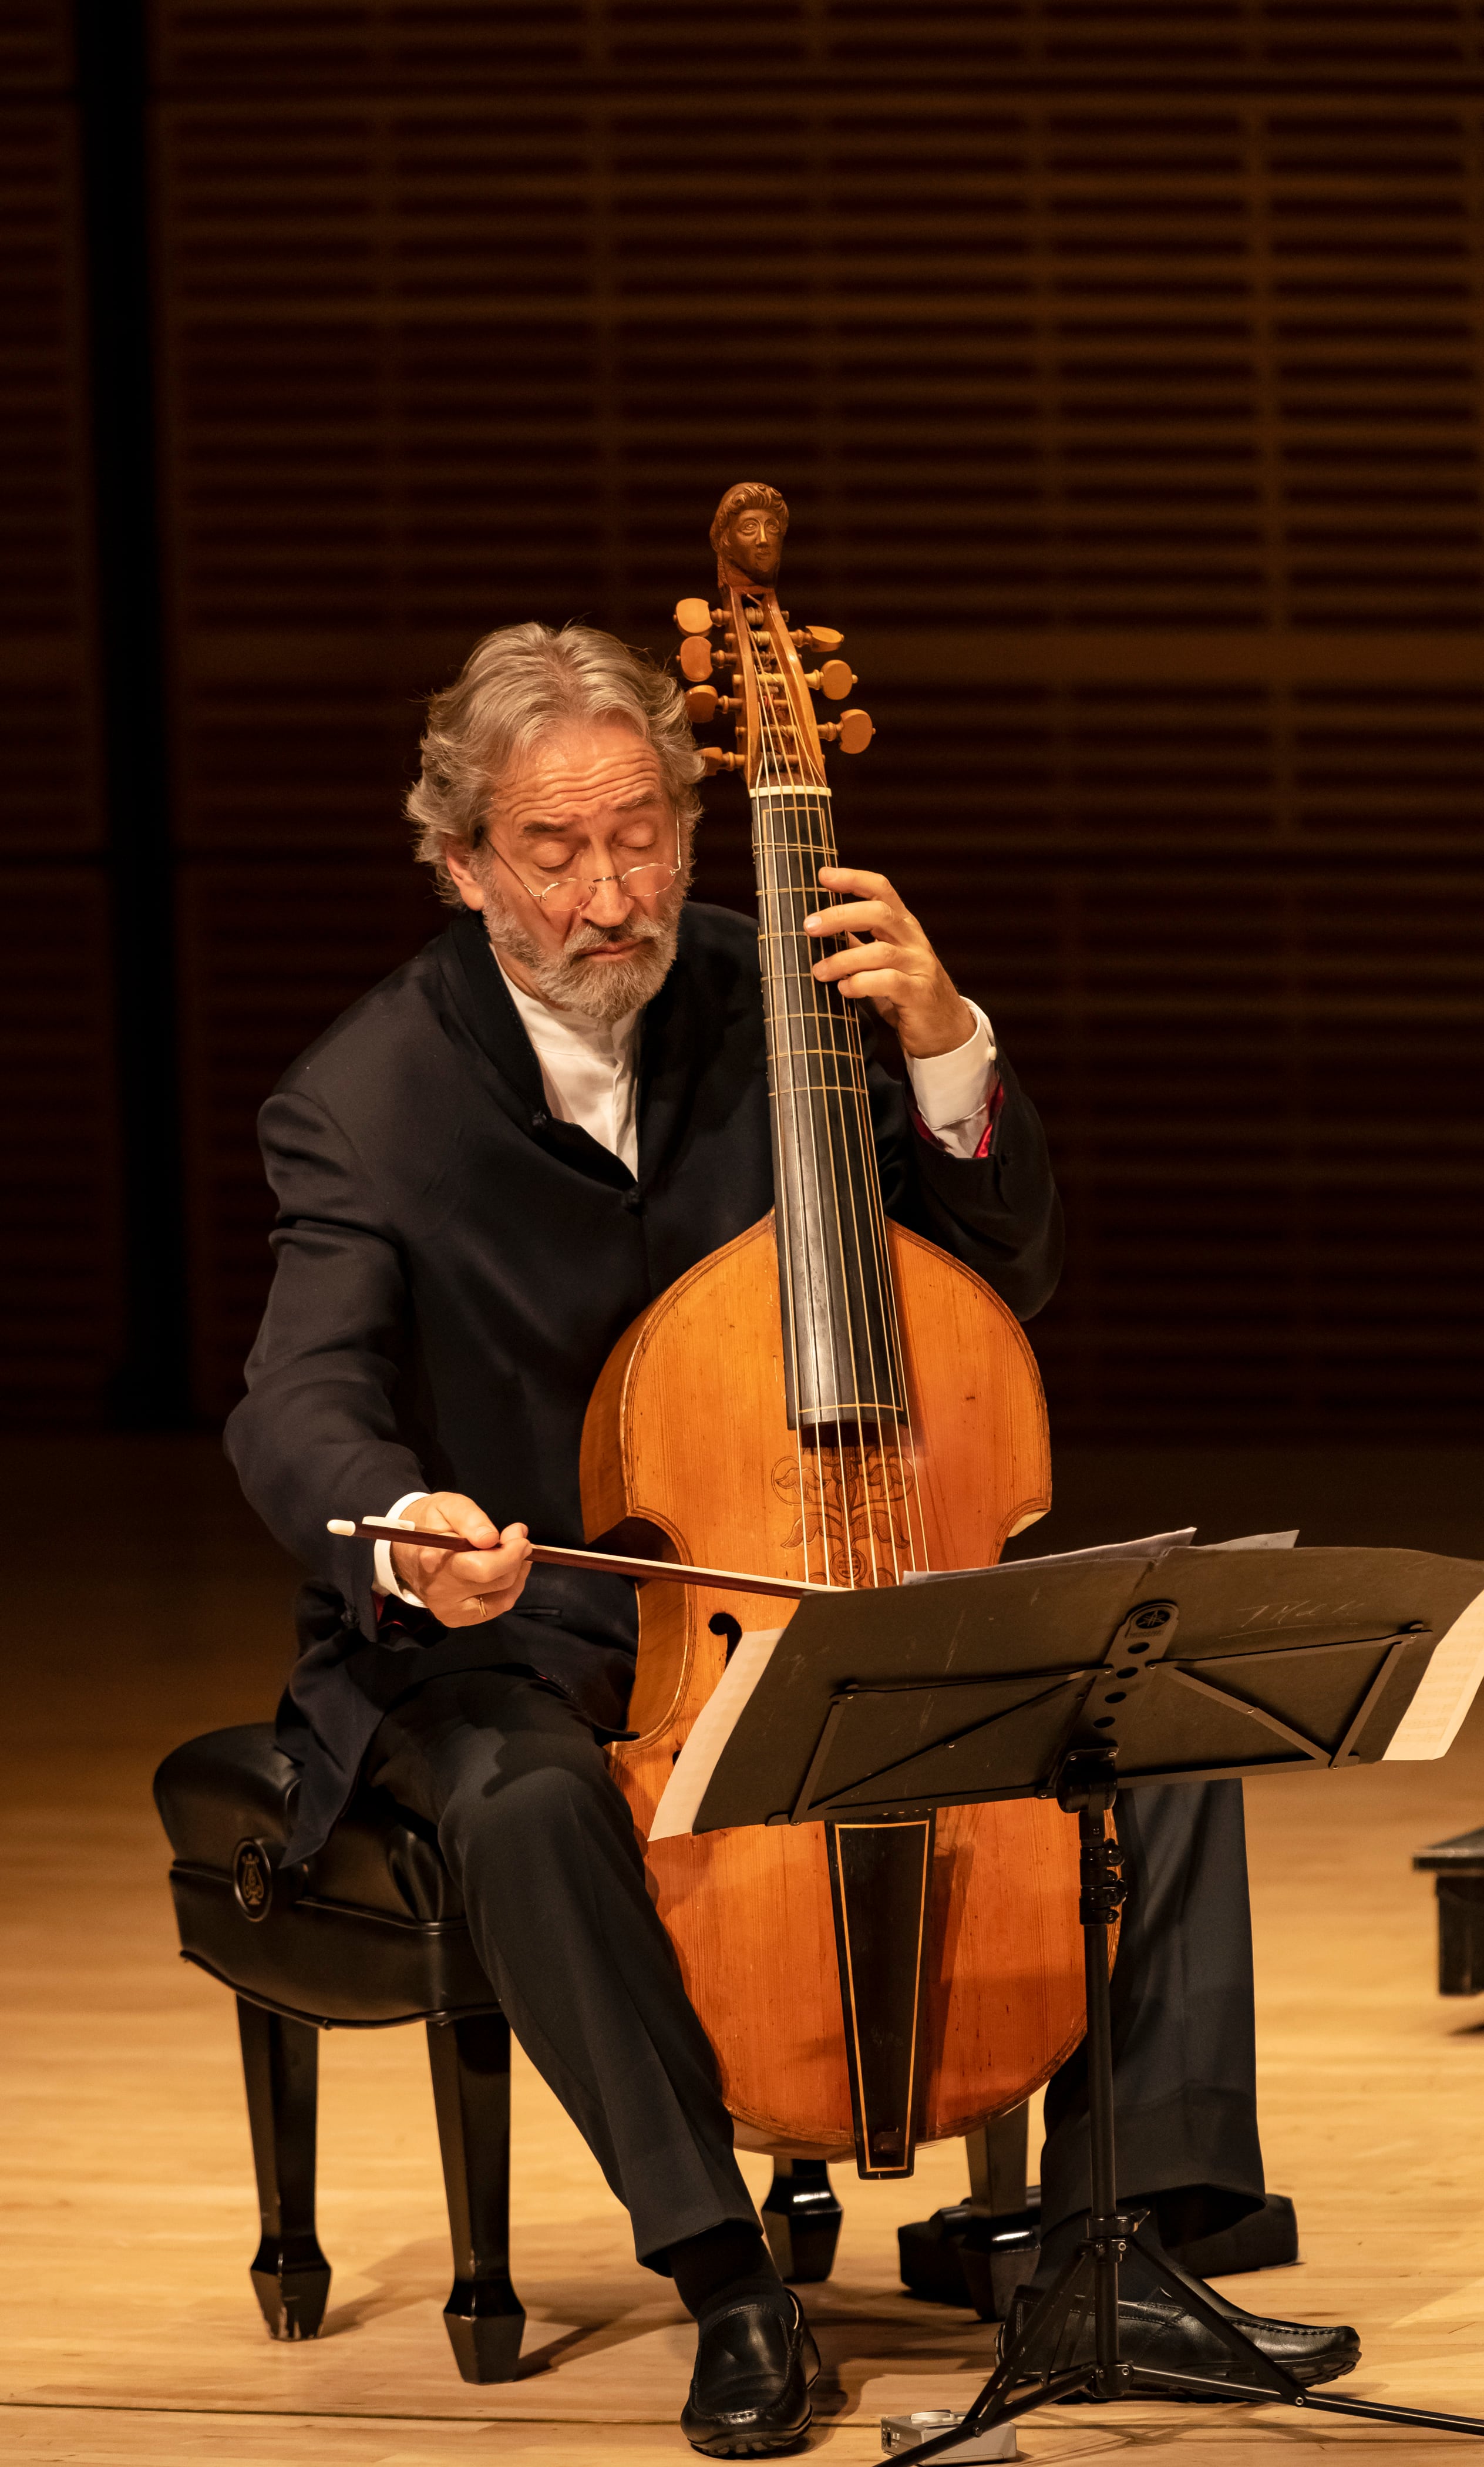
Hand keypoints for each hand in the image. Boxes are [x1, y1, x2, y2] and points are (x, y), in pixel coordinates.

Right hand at [389, 1493, 532, 1626]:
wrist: (405, 1550)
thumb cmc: (430, 1522)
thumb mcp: (448, 1506)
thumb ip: (470, 1519)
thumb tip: (490, 1538)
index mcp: (435, 1560)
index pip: (484, 1568)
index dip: (511, 1552)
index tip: (518, 1532)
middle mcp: (440, 1591)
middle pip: (498, 1583)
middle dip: (517, 1558)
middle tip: (517, 1538)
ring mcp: (447, 1609)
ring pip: (502, 1600)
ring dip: (516, 1575)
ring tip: (512, 1554)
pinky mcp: (454, 1619)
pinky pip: (494, 1609)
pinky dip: (507, 1590)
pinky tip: (503, 1572)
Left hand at [803, 866, 976, 1058]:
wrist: (945, 1029)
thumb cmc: (907, 993)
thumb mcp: (882, 962)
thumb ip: (858, 944)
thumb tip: (821, 928)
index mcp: (903, 927)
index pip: (881, 890)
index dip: (853, 879)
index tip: (823, 875)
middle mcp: (913, 940)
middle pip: (879, 914)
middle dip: (840, 915)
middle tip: (809, 927)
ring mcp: (919, 966)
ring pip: (881, 951)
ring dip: (844, 959)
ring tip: (819, 971)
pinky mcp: (919, 994)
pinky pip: (889, 982)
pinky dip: (862, 983)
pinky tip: (845, 989)